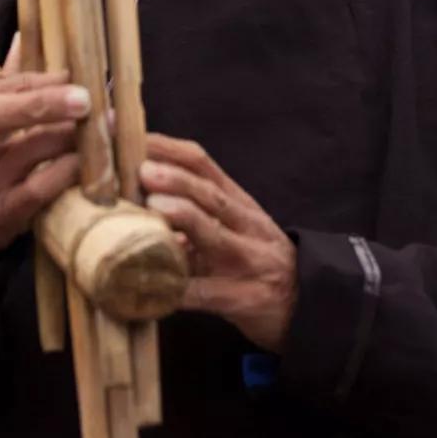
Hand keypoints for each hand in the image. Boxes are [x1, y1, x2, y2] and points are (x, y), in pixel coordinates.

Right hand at [0, 38, 88, 256]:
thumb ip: (2, 81)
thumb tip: (27, 36)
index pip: (1, 87)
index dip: (44, 80)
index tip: (76, 75)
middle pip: (2, 113)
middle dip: (48, 102)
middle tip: (88, 98)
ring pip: (33, 149)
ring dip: (74, 135)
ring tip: (104, 126)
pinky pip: (42, 189)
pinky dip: (69, 172)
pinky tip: (88, 162)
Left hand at [140, 133, 297, 352]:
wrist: (305, 301)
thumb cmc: (255, 257)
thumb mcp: (232, 225)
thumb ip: (193, 210)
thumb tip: (135, 196)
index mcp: (236, 201)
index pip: (201, 163)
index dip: (166, 148)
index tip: (131, 137)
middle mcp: (245, 225)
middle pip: (211, 195)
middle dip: (176, 180)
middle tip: (143, 170)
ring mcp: (248, 260)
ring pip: (216, 235)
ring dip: (185, 218)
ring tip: (155, 207)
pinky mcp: (246, 298)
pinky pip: (210, 293)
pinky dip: (183, 289)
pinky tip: (158, 286)